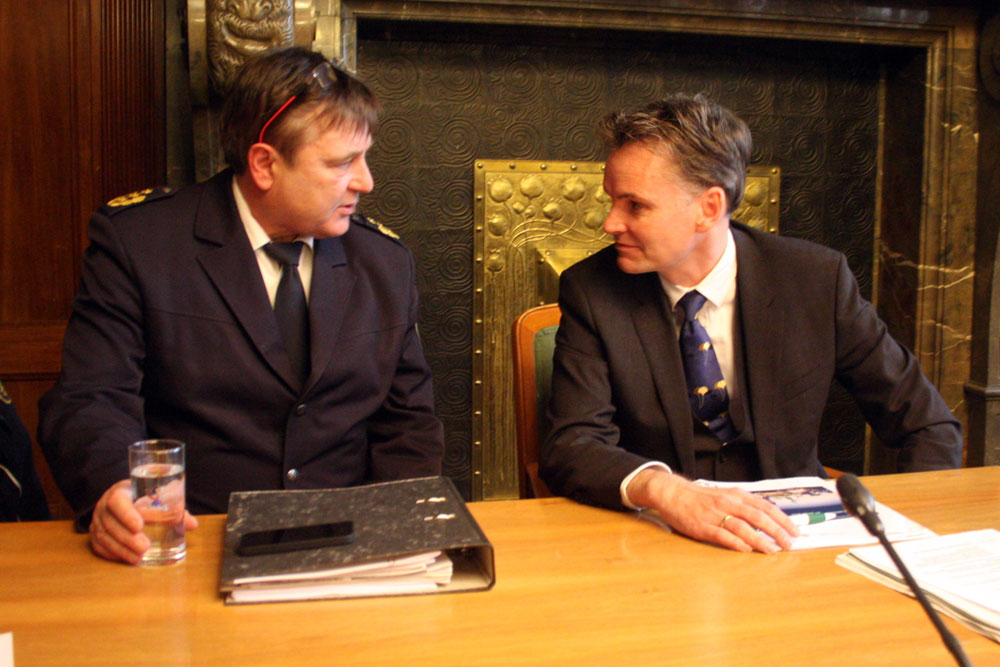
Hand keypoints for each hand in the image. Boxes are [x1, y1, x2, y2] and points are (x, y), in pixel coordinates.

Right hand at [89, 479, 198, 563]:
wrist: (120, 497)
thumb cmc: (141, 496)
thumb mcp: (156, 495)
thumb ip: (174, 509)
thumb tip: (193, 524)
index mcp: (120, 492)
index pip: (118, 501)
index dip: (126, 514)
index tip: (139, 526)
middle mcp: (104, 506)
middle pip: (111, 523)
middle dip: (128, 538)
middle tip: (145, 547)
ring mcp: (97, 521)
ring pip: (104, 537)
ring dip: (121, 549)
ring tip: (138, 558)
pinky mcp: (94, 534)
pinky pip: (99, 546)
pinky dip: (113, 554)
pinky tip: (126, 559)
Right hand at [627, 469, 798, 553]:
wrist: (673, 493)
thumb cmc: (701, 497)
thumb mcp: (726, 495)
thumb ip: (745, 505)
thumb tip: (768, 519)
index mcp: (736, 495)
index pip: (765, 507)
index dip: (782, 520)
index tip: (795, 531)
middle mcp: (728, 503)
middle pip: (758, 517)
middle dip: (777, 532)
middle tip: (789, 544)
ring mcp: (715, 515)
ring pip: (743, 528)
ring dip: (760, 540)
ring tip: (773, 551)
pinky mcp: (703, 527)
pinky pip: (723, 535)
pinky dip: (736, 543)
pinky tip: (747, 550)